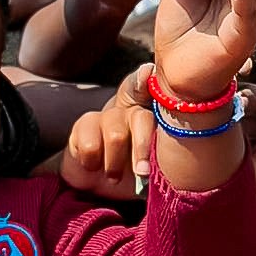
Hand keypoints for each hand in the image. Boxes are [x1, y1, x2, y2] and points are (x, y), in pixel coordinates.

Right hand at [57, 64, 155, 200]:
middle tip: (143, 173)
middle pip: (138, 119)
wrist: (98, 182)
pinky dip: (93, 162)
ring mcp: (106, 115)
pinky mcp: (83, 125)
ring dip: (115, 163)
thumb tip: (171, 145)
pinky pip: (90, 144)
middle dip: (142, 149)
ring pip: (116, 136)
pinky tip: (94, 167)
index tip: (148, 74)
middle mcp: (131, 108)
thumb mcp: (156, 163)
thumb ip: (166, 153)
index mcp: (153, 114)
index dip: (145, 81)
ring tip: (115, 177)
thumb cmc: (136, 170)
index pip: (151, 90)